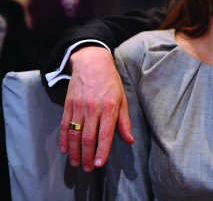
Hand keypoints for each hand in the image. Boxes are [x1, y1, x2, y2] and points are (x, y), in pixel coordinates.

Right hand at [59, 46, 133, 170]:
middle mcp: (93, 109)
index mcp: (109, 108)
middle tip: (88, 168)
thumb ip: (124, 121)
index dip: (102, 151)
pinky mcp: (68, 105)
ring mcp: (79, 107)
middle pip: (88, 138)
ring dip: (74, 151)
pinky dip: (63, 139)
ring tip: (76, 163)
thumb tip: (129, 140)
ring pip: (74, 134)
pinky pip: (64, 125)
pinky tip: (64, 149)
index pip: (105, 135)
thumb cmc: (111, 81)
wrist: (92, 63)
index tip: (100, 164)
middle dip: (87, 156)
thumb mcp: (123, 98)